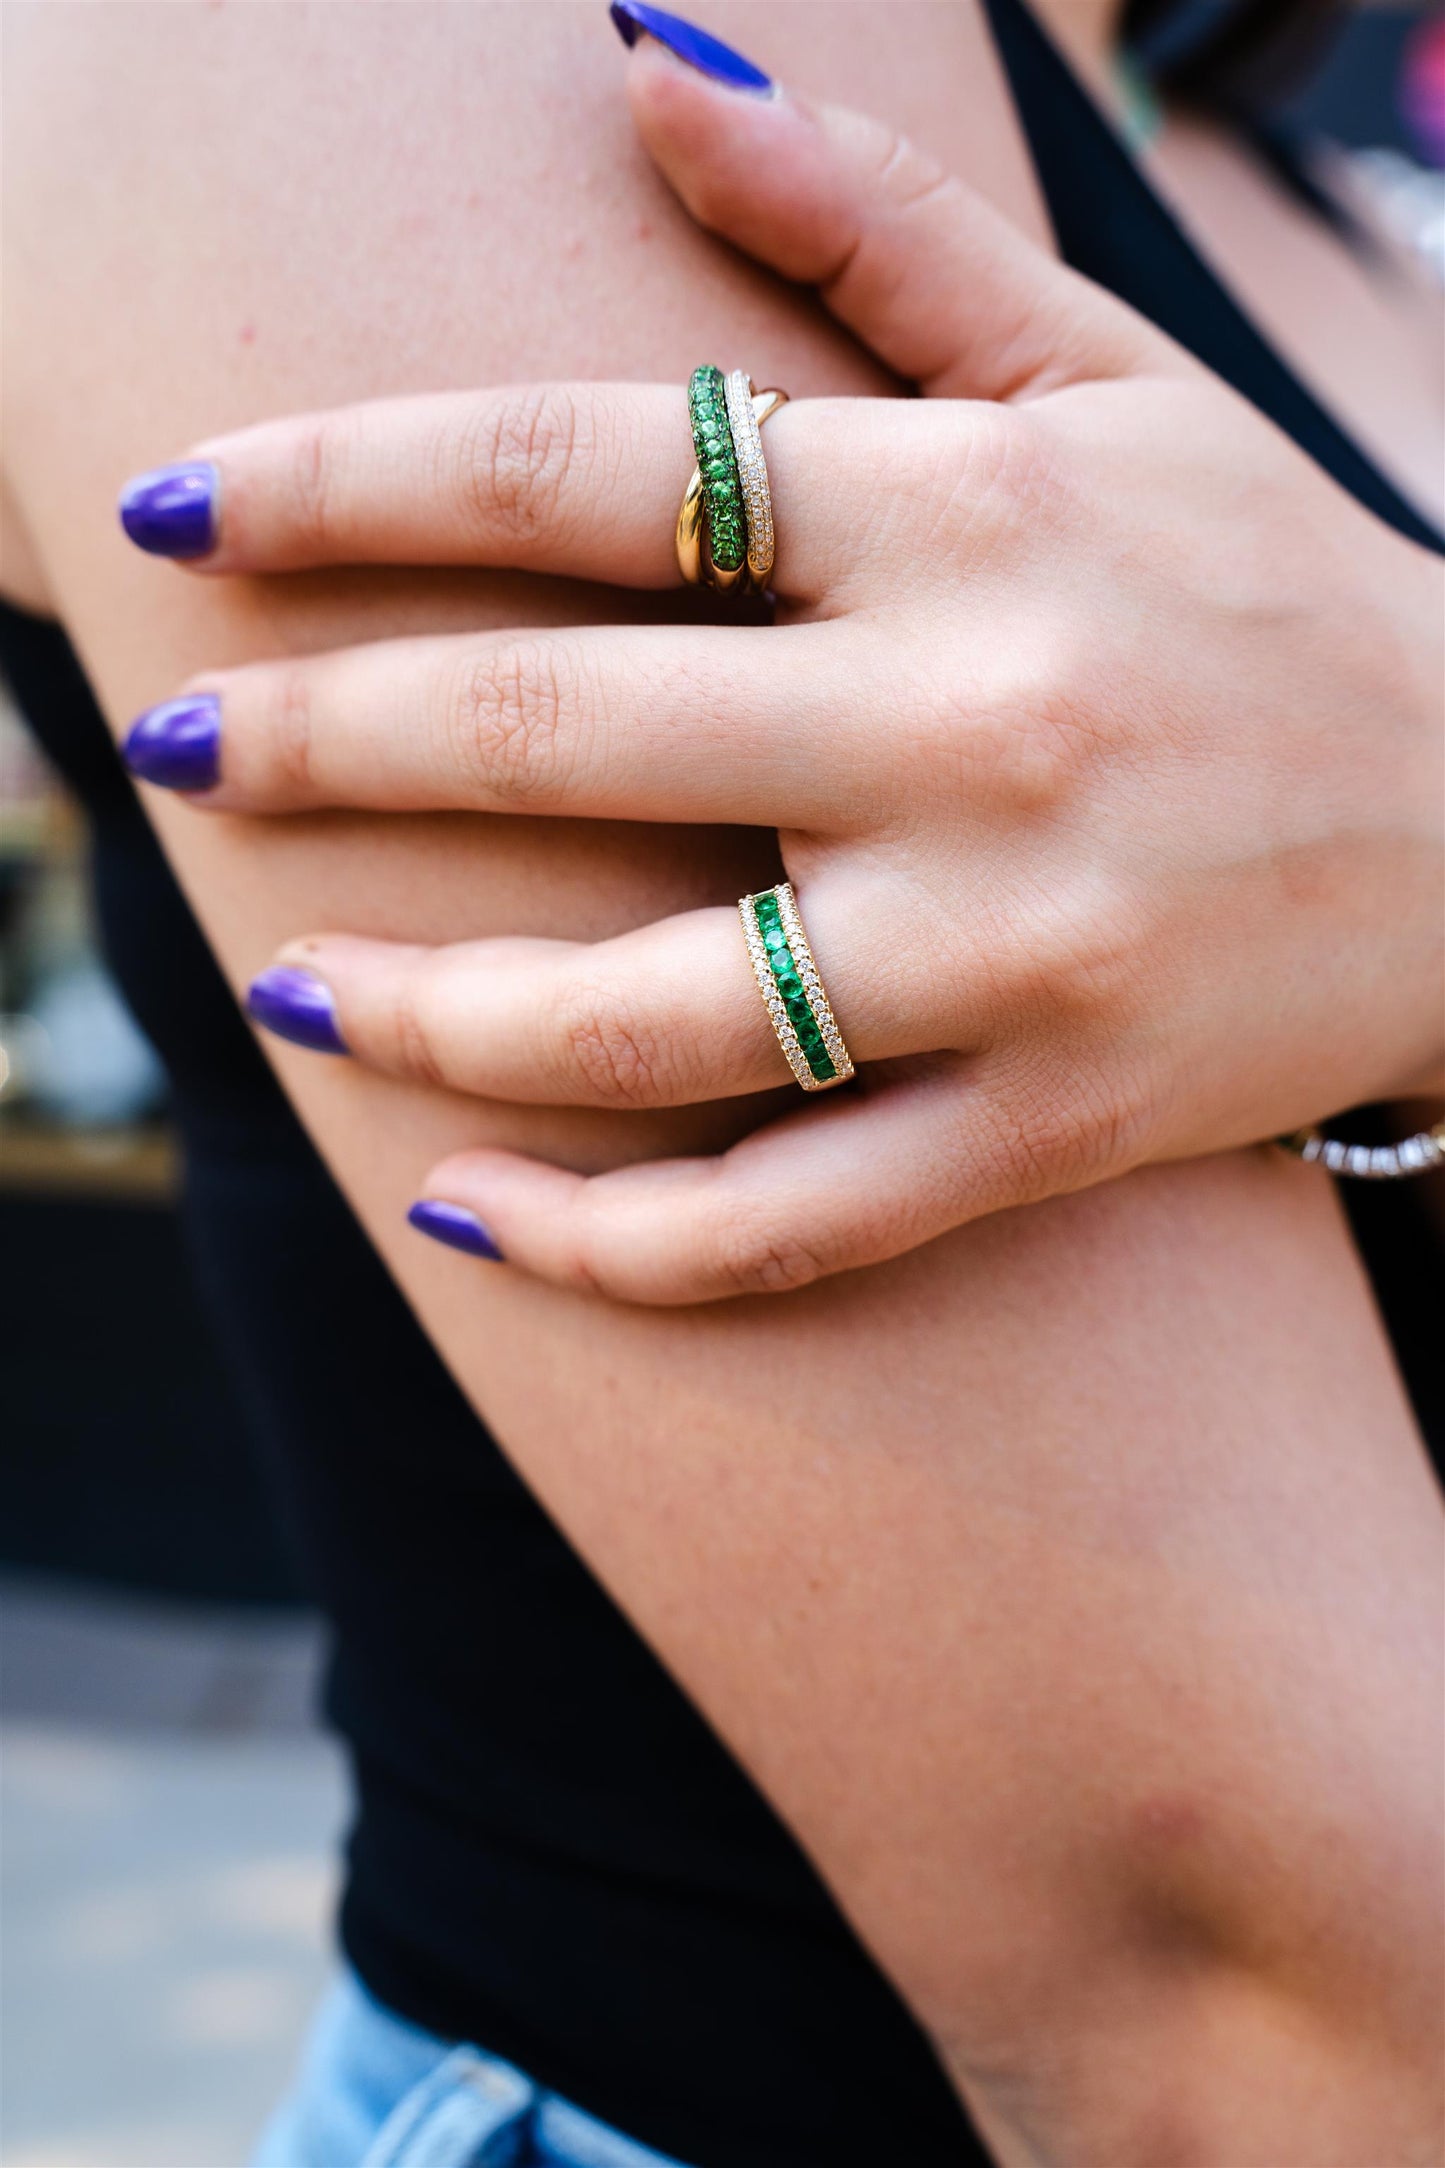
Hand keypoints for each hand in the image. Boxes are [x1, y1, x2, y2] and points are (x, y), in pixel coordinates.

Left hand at [120, 45, 1443, 1303]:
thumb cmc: (1271, 590)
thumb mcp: (1106, 377)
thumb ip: (879, 227)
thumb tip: (640, 66)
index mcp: (964, 514)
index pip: (584, 466)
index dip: (341, 483)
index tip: (180, 517)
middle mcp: (974, 727)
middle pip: (560, 733)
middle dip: (316, 740)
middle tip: (173, 746)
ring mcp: (1010, 951)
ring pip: (646, 1020)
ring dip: (425, 1010)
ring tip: (296, 987)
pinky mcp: (1049, 1124)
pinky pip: (786, 1219)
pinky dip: (605, 1242)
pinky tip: (464, 1204)